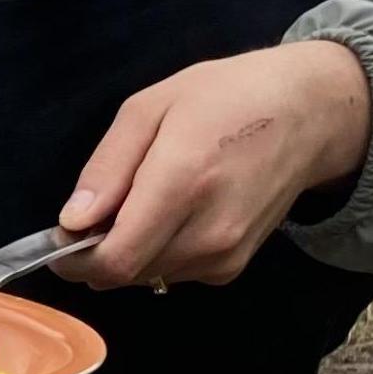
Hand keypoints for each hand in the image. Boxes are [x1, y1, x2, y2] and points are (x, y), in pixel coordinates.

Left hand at [57, 41, 372, 288]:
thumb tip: (72, 222)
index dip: (75, 258)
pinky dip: (159, 252)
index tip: (63, 235)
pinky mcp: (234, 267)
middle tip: (105, 205)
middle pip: (125, 274)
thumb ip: (108, 167)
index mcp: (182, 182)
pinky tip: (177, 212)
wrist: (309, 114)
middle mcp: (207, 232)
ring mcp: (226, 255)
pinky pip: (174, 273)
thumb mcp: (151, 107)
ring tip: (148, 199)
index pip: (114, 259)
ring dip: (130, 251)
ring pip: (147, 277)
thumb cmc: (225, 96)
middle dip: (99, 250)